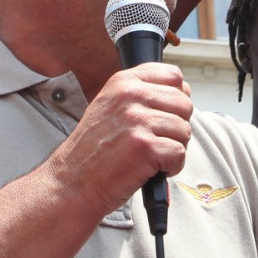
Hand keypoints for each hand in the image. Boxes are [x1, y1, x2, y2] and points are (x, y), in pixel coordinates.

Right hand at [49, 63, 192, 216]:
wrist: (73, 182)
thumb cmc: (92, 151)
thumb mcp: (109, 106)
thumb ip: (140, 94)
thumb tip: (180, 93)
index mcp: (123, 82)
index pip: (173, 76)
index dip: (177, 98)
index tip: (166, 113)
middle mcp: (130, 96)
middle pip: (184, 104)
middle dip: (177, 126)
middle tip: (156, 141)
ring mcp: (138, 120)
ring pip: (184, 130)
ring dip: (174, 148)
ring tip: (150, 156)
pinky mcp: (145, 147)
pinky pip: (180, 153)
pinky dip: (171, 167)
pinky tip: (152, 169)